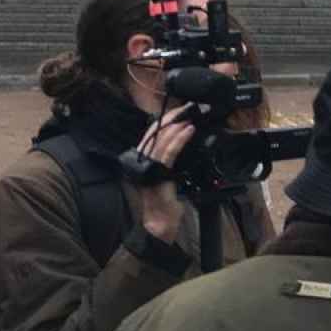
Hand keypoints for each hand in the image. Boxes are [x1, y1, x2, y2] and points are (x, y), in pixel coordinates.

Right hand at [135, 105, 194, 242]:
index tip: (179, 111)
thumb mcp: (170, 175)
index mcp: (144, 160)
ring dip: (176, 126)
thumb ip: (172, 159)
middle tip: (186, 108)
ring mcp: (147, 168)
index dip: (164, 121)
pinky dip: (179, 140)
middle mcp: (142, 161)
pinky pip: (168, 153)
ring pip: (160, 140)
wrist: (160, 222)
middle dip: (170, 118)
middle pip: (154, 133)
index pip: (152, 134)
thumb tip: (184, 141)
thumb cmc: (166, 200)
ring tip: (189, 117)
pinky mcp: (157, 175)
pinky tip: (188, 131)